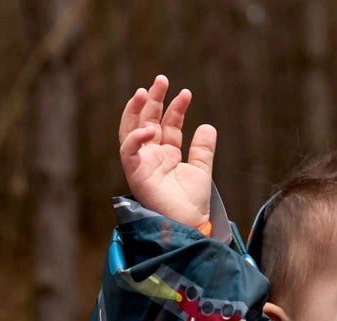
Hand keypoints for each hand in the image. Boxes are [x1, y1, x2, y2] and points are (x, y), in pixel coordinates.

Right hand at [118, 75, 214, 230]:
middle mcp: (152, 156)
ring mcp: (142, 163)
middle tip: (162, 79)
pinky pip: (128, 151)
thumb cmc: (192, 204)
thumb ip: (202, 149)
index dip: (176, 108)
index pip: (167, 124)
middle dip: (153, 99)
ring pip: (132, 130)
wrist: (189, 225)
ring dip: (136, 109)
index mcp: (166, 154)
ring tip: (144, 90)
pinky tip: (150, 129)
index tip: (186, 93)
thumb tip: (208, 125)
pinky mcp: (135, 174)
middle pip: (147, 120)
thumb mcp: (201, 170)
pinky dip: (136, 138)